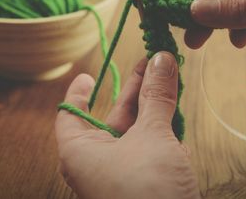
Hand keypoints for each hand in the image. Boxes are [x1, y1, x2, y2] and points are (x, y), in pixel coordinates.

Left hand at [55, 52, 199, 198]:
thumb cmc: (149, 191)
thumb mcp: (153, 137)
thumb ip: (157, 97)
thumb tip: (162, 59)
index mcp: (80, 152)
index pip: (69, 115)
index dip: (78, 92)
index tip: (88, 75)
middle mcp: (96, 163)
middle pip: (111, 117)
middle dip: (134, 90)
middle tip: (152, 63)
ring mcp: (121, 174)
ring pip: (134, 132)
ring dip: (152, 107)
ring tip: (168, 80)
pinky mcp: (142, 183)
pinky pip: (148, 149)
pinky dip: (160, 131)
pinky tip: (175, 116)